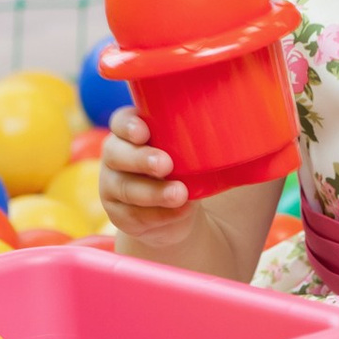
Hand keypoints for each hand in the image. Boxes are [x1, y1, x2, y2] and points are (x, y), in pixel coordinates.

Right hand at [97, 107, 200, 249]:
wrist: (175, 211)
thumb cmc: (184, 169)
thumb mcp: (189, 152)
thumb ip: (194, 142)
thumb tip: (228, 133)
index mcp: (129, 132)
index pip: (121, 122)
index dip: (128, 126)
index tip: (144, 133)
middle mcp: (115, 156)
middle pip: (116, 153)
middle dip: (141, 159)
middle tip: (166, 165)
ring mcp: (111, 186)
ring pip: (126, 188)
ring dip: (154, 192)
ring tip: (179, 194)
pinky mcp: (117, 214)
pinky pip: (134, 215)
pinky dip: (160, 215)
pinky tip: (179, 211)